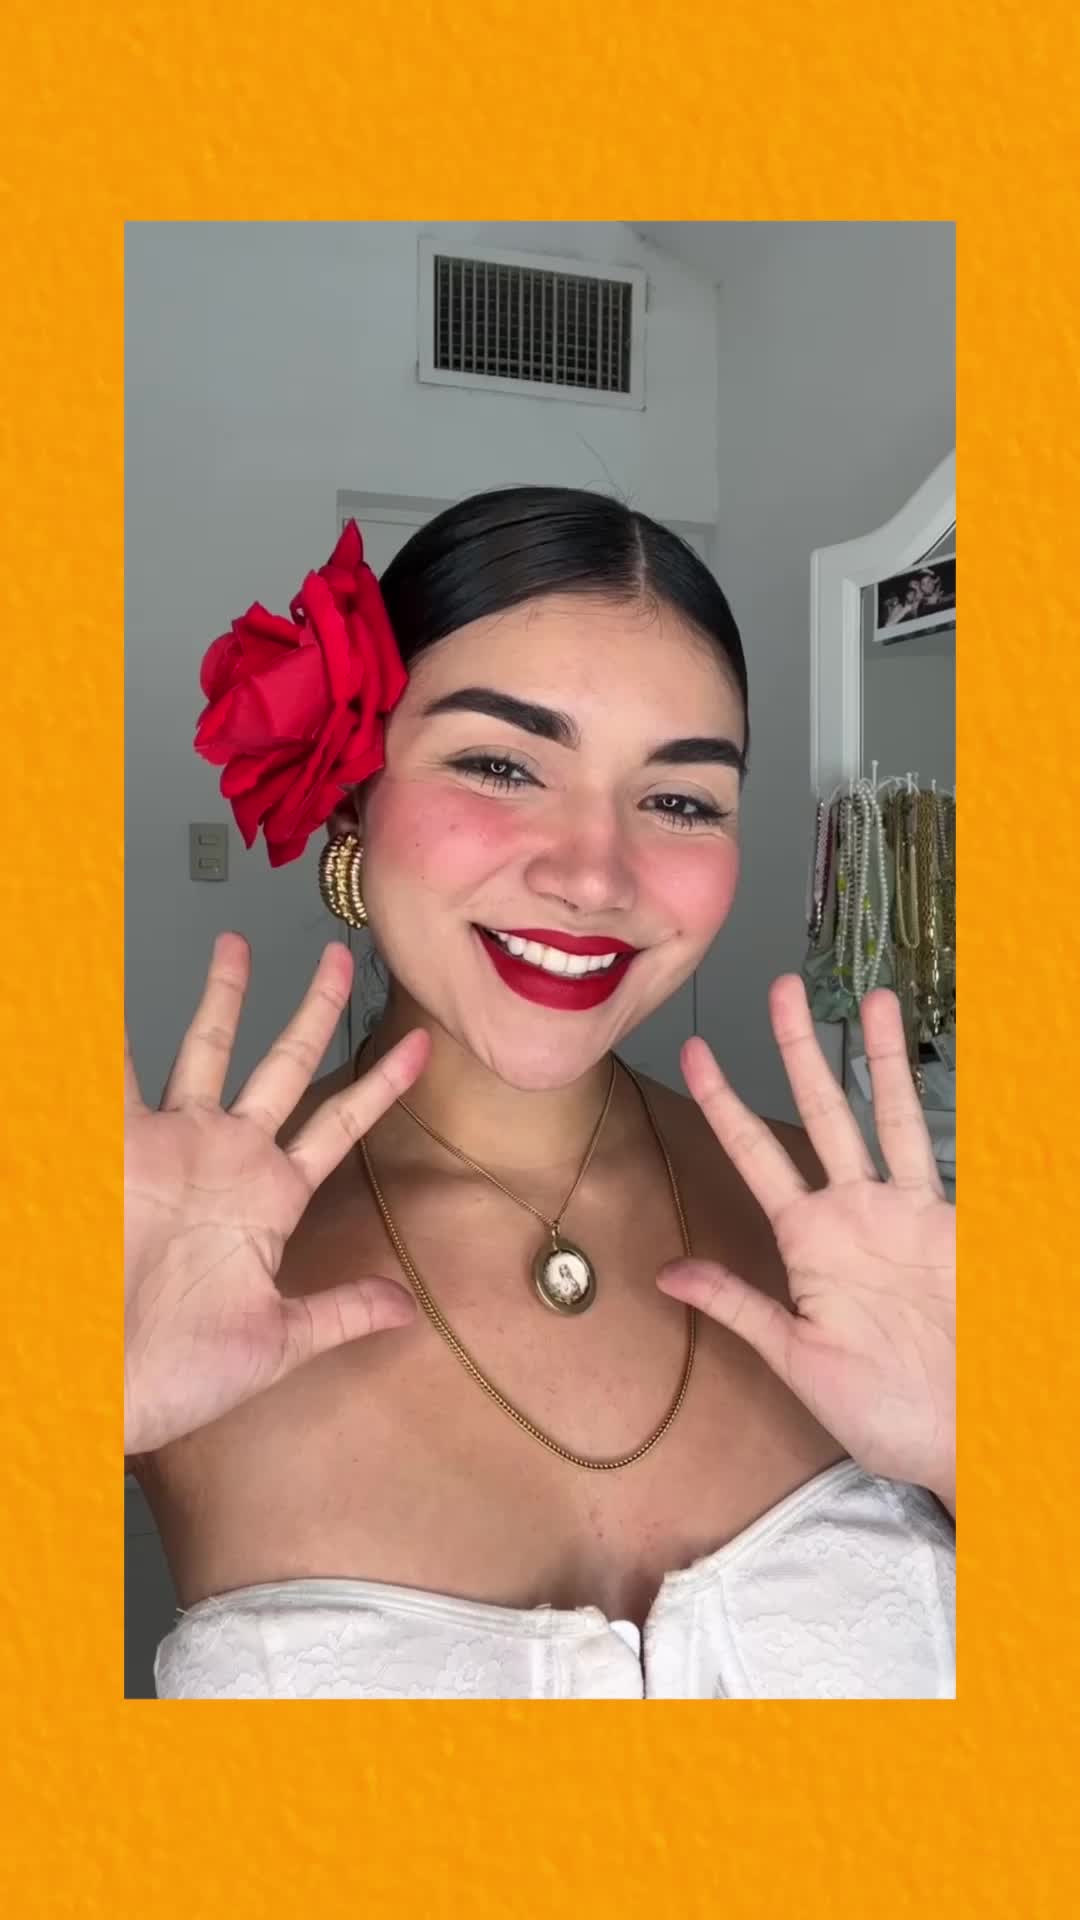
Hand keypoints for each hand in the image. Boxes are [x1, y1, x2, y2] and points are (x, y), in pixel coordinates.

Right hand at [125, 934, 429, 1455]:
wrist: (101, 1387)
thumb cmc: (179, 1373)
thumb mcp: (279, 1341)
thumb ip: (341, 1312)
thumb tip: (408, 1309)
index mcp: (271, 1198)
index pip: (342, 1123)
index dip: (383, 1083)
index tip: (424, 1046)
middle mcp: (227, 1159)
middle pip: (282, 1064)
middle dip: (312, 1009)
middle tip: (339, 959)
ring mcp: (173, 1147)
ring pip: (205, 1050)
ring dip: (222, 997)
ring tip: (234, 942)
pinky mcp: (119, 1147)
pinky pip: (116, 1072)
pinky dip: (112, 1030)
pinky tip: (114, 987)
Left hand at [656, 976, 954, 1508]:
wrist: (967, 1439)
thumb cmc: (885, 1413)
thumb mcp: (799, 1362)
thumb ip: (740, 1307)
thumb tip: (665, 1273)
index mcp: (807, 1243)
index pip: (755, 1154)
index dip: (724, 1102)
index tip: (694, 1051)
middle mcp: (854, 1214)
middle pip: (819, 1112)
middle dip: (800, 1049)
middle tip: (781, 986)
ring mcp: (908, 1213)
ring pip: (885, 1116)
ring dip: (876, 1059)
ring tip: (869, 999)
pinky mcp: (956, 1224)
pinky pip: (946, 1156)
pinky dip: (944, 1113)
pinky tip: (942, 1065)